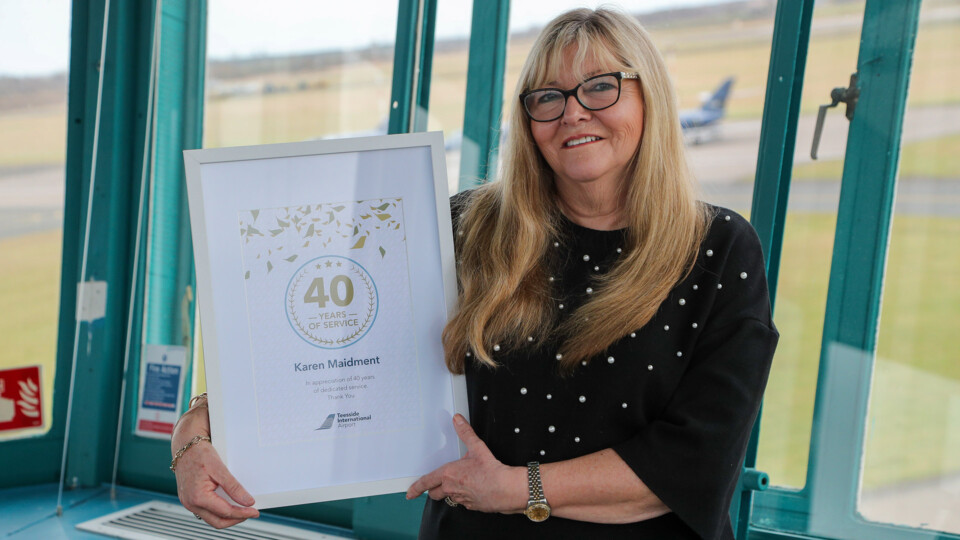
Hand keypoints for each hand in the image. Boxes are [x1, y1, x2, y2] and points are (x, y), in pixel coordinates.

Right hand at [172, 406, 259, 527]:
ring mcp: (189, 503)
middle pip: (218, 522)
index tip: (255, 511)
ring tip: (242, 510)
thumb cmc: (199, 453)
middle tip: (251, 513)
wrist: (185, 446)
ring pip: (212, 519)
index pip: (225, 512)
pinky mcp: (190, 500)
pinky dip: (219, 511)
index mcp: (198, 497)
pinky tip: (229, 504)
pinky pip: (206, 512)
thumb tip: (247, 501)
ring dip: (228, 517)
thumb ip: (233, 487)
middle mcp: (191, 503)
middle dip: (236, 519)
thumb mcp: (219, 468)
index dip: (242, 513)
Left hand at [405, 414, 525, 512]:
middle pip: (435, 493)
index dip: (416, 488)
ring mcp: (461, 499)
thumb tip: (457, 420)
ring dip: (451, 492)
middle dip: (433, 490)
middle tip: (436, 485)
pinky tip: (474, 489)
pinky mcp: (471, 506)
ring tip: (461, 482)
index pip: (426, 483)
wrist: (506, 489)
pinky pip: (463, 502)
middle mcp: (451, 489)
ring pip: (449, 498)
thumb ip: (465, 433)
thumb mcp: (477, 447)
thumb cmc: (491, 471)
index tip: (410, 493)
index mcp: (448, 475)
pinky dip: (464, 496)